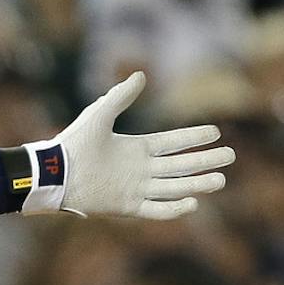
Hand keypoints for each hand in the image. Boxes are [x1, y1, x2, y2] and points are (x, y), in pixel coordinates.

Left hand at [41, 72, 232, 219]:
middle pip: (181, 165)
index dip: (194, 137)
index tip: (217, 132)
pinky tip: (193, 202)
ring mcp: (136, 188)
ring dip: (198, 184)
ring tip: (221, 179)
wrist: (52, 174)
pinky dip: (175, 208)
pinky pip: (156, 210)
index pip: (174, 142)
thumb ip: (120, 97)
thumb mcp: (99, 115)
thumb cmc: (72, 144)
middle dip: (206, 160)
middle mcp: (141, 169)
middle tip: (231, 156)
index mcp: (137, 148)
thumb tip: (141, 75)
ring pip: (175, 187)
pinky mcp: (127, 206)